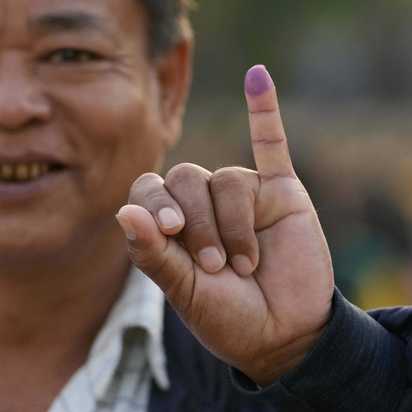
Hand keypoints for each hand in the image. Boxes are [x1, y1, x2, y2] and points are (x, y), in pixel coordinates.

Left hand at [116, 64, 333, 385]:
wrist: (287, 335)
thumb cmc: (229, 318)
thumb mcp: (185, 293)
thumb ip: (154, 254)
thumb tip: (123, 210)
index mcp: (169, 224)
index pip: (148, 190)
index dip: (155, 205)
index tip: (169, 232)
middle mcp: (201, 202)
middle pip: (186, 179)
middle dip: (199, 226)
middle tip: (218, 267)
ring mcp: (241, 193)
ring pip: (226, 179)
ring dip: (234, 226)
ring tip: (248, 266)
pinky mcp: (280, 191)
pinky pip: (271, 143)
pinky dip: (264, 108)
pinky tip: (257, 75)